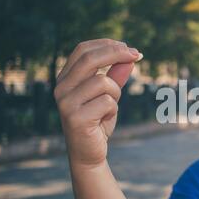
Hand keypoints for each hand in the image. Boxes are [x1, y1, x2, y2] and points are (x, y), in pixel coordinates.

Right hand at [54, 39, 142, 167]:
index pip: (82, 50)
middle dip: (117, 53)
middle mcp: (60, 87)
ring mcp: (65, 102)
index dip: (107, 45)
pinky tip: (104, 119)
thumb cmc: (98, 121)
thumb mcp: (109, 95)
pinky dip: (113, 109)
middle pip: (89, 59)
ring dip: (116, 92)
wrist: (89, 153)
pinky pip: (107, 102)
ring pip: (102, 82)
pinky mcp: (75, 117)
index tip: (130, 48)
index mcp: (65, 78)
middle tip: (137, 55)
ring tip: (110, 107)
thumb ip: (116, 76)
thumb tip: (130, 57)